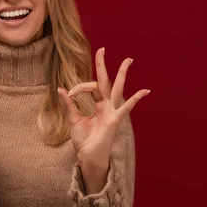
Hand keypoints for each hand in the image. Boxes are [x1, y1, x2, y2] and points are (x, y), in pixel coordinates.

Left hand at [57, 48, 149, 174]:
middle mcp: (107, 105)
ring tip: (128, 60)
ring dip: (122, 74)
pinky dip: (135, 99)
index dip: (79, 87)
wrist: (87, 157)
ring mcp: (112, 111)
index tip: (69, 93)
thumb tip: (61, 89)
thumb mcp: (73, 120)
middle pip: (106, 81)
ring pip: (118, 89)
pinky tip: (145, 91)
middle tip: (102, 49)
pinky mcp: (115, 120)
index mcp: (98, 105)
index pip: (90, 87)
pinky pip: (126, 107)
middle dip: (103, 65)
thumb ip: (69, 105)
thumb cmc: (84, 141)